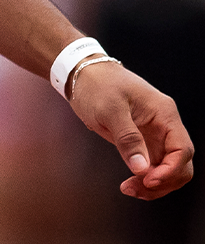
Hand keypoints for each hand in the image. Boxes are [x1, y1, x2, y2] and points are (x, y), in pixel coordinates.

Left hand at [68, 60, 193, 198]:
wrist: (81, 75)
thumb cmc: (97, 84)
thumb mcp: (110, 110)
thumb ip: (127, 138)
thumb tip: (142, 168)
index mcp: (164, 114)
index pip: (182, 149)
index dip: (170, 169)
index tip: (148, 180)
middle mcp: (164, 126)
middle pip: (180, 163)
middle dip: (163, 181)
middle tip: (135, 188)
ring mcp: (154, 135)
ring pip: (167, 168)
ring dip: (153, 184)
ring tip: (129, 189)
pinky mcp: (141, 142)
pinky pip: (152, 166)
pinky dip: (144, 178)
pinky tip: (131, 184)